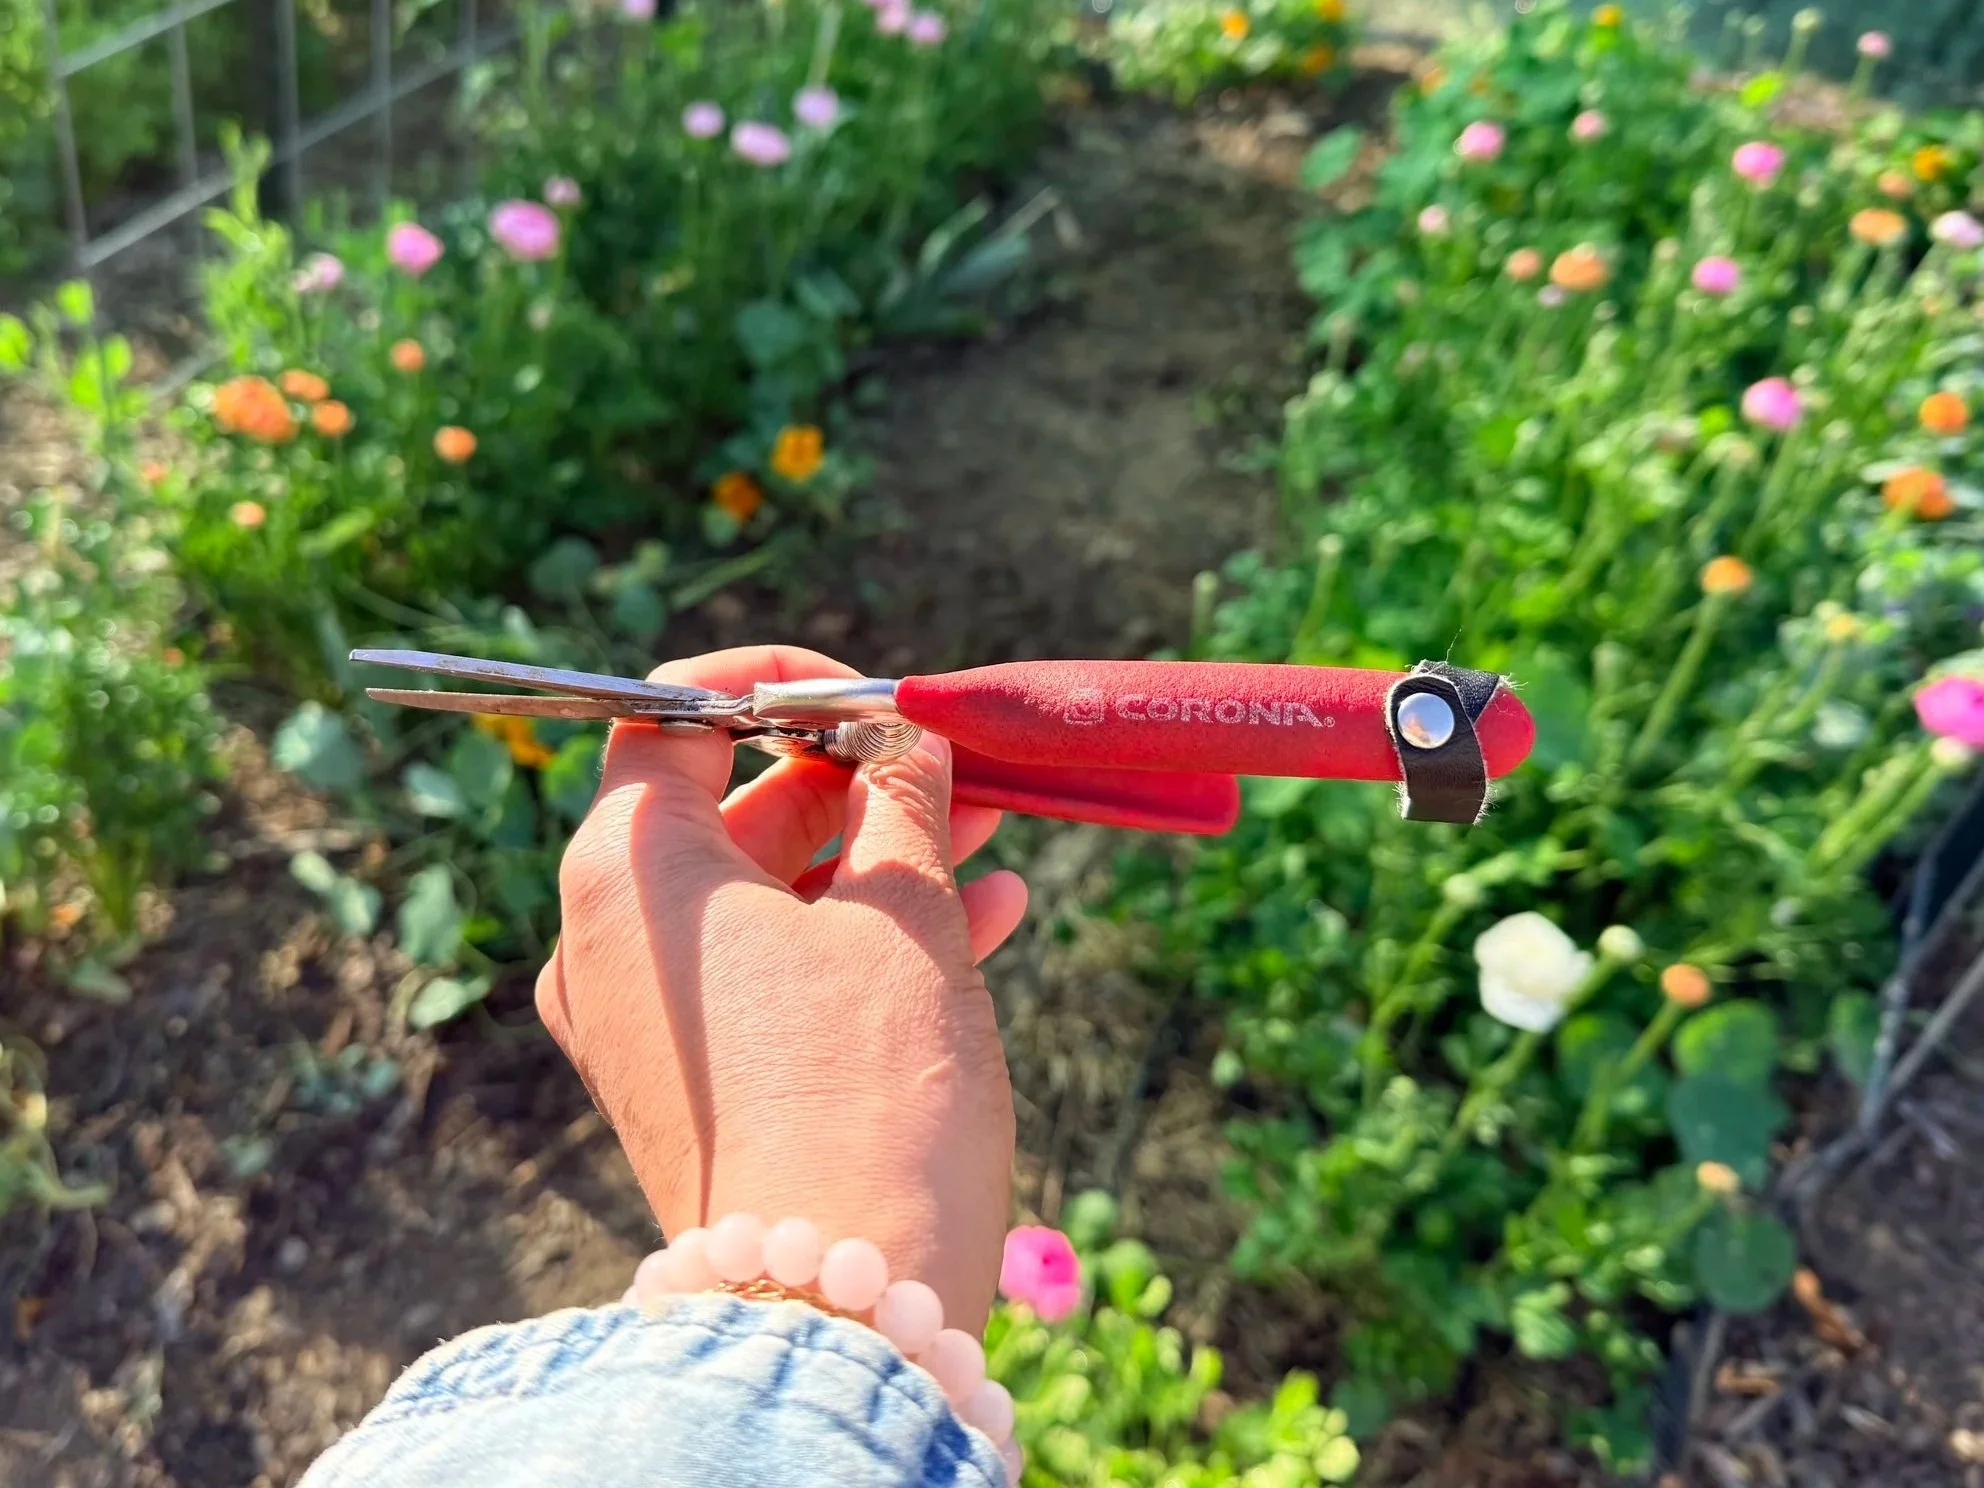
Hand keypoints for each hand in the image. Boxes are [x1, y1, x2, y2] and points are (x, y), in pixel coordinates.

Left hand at [536, 646, 1028, 1329]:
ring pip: (765, 899)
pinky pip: (767, 977)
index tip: (866, 694)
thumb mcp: (905, 919)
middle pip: (732, 814)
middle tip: (956, 771)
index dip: (775, 688)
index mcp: (628, 872)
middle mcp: (608, 942)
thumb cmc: (869, 1092)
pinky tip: (984, 922)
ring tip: (995, 840)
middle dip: (859, 784)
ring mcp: (642, 1024)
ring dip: (878, 862)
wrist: (841, 1306)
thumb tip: (907, 740)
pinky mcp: (688, 1085)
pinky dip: (856, 942)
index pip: (672, 720)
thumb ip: (902, 802)